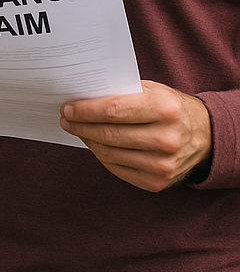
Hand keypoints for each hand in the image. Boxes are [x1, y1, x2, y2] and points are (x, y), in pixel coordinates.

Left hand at [60, 80, 211, 190]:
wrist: (205, 135)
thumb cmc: (169, 106)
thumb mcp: (151, 89)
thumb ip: (120, 92)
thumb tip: (81, 96)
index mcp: (163, 109)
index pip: (112, 111)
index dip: (85, 111)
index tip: (67, 108)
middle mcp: (166, 139)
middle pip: (109, 134)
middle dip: (81, 126)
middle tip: (66, 119)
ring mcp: (164, 164)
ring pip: (110, 154)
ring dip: (87, 141)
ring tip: (76, 130)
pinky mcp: (159, 182)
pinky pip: (118, 169)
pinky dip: (101, 156)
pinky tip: (94, 144)